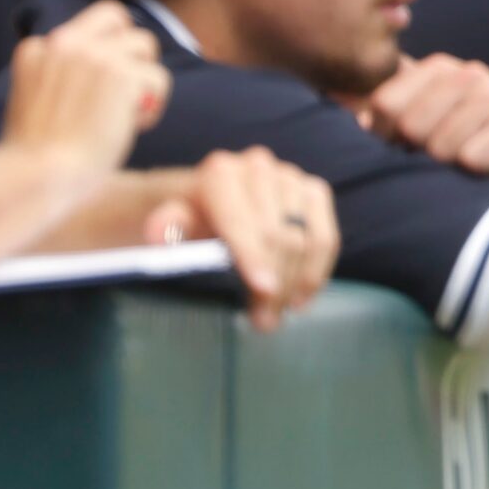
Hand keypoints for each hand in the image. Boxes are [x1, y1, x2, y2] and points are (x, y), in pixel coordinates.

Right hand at [1, 0, 170, 185]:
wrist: (37, 177)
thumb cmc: (38, 159)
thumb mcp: (35, 104)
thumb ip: (60, 77)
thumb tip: (103, 72)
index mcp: (36, 49)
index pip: (86, 26)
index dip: (105, 51)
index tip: (103, 84)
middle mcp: (63, 43)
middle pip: (120, 19)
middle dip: (132, 51)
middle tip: (128, 91)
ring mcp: (93, 55)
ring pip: (145, 45)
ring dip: (145, 79)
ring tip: (129, 115)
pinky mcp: (120, 74)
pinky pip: (158, 79)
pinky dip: (154, 106)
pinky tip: (133, 128)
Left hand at [145, 147, 337, 332]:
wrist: (202, 202)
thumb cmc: (184, 222)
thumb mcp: (165, 227)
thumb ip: (164, 227)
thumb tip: (162, 231)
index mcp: (220, 173)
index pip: (242, 221)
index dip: (254, 257)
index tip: (263, 291)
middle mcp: (259, 166)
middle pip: (278, 233)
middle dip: (276, 282)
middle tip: (266, 321)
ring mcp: (291, 177)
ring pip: (307, 238)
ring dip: (297, 283)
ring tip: (281, 314)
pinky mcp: (314, 191)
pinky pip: (326, 237)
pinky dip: (317, 271)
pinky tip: (302, 297)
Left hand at [362, 55, 488, 186]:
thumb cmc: (478, 139)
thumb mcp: (434, 122)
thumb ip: (392, 115)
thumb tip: (347, 115)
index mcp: (437, 70)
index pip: (383, 104)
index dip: (386, 136)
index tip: (406, 148)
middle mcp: (464, 75)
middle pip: (408, 125)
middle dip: (420, 152)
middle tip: (443, 158)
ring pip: (439, 145)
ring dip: (450, 165)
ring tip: (468, 163)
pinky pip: (471, 156)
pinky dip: (475, 171)